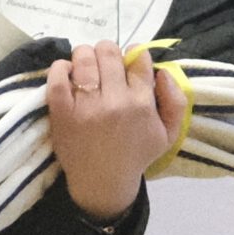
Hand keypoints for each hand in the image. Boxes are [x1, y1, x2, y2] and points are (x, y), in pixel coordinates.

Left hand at [44, 42, 186, 221]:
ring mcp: (86, 106)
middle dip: (109, 52)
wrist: (103, 182)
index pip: (139, 60)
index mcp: (141, 103)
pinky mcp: (62, 112)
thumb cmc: (136, 155)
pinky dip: (60, 67)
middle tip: (105, 64)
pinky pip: (57, 77)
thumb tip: (163, 72)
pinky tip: (68, 72)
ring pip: (84, 58)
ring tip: (86, 67)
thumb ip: (176, 101)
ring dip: (85, 55)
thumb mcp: (169, 133)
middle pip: (109, 52)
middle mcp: (114, 101)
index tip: (129, 62)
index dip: (135, 55)